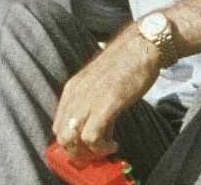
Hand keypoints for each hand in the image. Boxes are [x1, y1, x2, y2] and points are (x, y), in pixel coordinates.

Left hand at [52, 27, 160, 159]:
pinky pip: (91, 137)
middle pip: (61, 135)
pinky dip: (101, 148)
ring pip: (71, 138)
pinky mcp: (106, 103)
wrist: (142, 45)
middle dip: (77, 152)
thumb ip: (94, 105)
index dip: (70, 144)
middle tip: (96, 154)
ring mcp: (89, 97)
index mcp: (72, 88)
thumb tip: (99, 132)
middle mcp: (76, 93)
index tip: (87, 150)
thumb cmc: (126, 64)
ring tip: (105, 149)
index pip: (58, 125)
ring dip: (87, 153)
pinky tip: (113, 144)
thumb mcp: (101, 85)